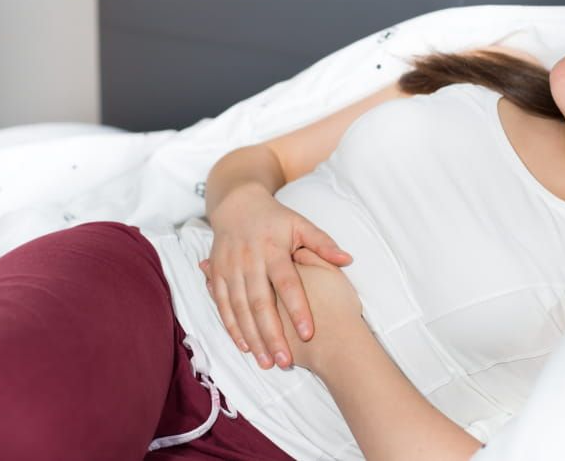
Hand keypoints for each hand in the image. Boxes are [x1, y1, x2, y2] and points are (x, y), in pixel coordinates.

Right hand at [199, 183, 352, 369]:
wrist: (237, 204)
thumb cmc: (275, 218)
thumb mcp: (301, 224)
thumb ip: (323, 243)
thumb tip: (348, 260)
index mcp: (273, 248)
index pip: (287, 283)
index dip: (297, 308)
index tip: (309, 333)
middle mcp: (249, 260)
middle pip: (261, 302)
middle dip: (272, 334)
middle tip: (285, 361)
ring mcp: (230, 267)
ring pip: (239, 308)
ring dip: (252, 337)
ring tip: (266, 361)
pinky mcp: (216, 273)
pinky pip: (221, 305)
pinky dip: (231, 327)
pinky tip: (244, 347)